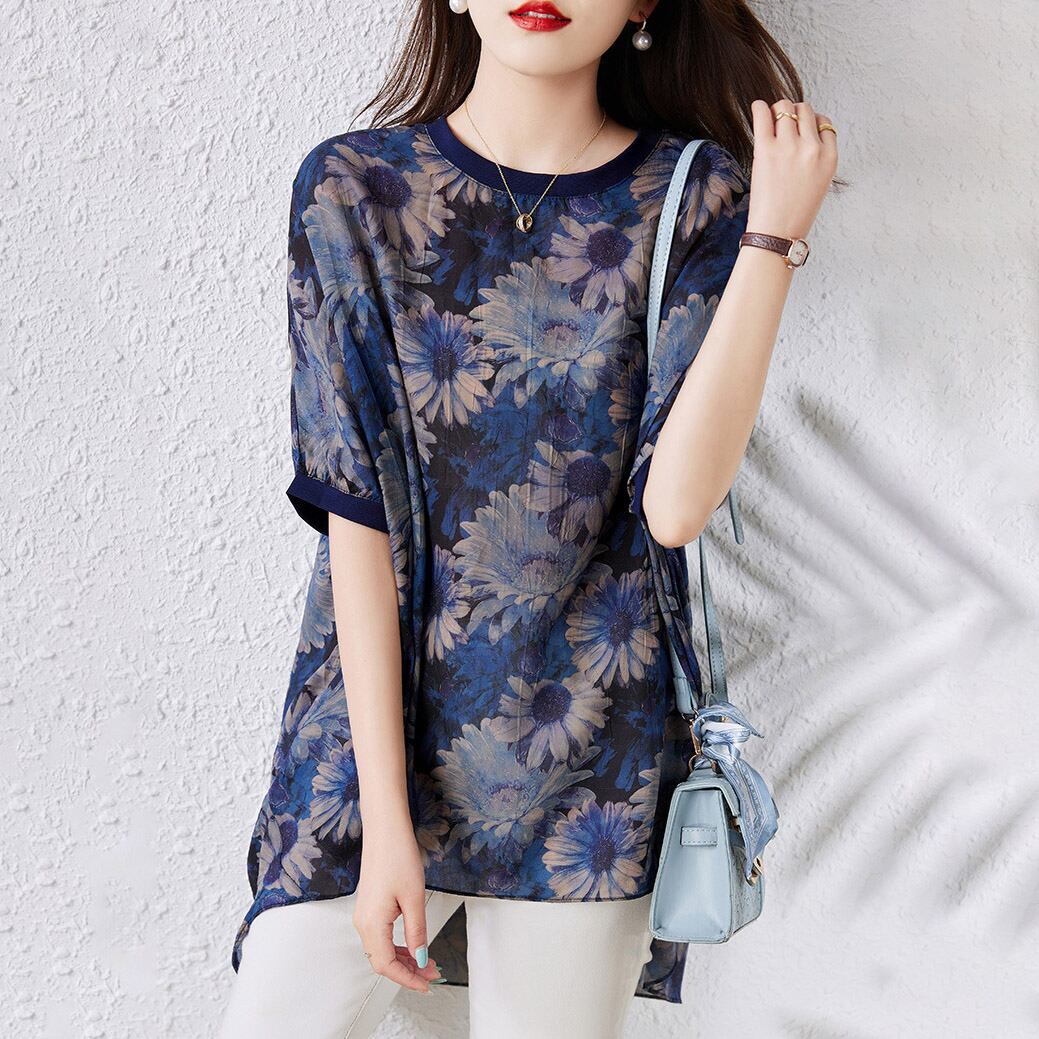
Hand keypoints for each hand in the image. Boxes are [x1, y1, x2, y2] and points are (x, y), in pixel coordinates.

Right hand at [352, 823, 441, 991]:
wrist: (385, 830)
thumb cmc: (398, 858)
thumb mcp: (414, 898)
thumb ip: (417, 932)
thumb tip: (421, 960)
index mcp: (371, 924)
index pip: (387, 966)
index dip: (407, 979)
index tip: (426, 986)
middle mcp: (363, 923)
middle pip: (382, 961)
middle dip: (408, 971)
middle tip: (433, 974)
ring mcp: (364, 914)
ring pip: (381, 949)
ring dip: (404, 959)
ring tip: (428, 961)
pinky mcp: (369, 906)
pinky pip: (380, 936)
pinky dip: (397, 945)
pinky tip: (413, 944)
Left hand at [746, 98, 838, 240]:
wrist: (776, 233)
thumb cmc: (795, 213)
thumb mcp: (820, 182)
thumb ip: (817, 156)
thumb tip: (803, 133)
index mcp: (829, 157)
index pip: (823, 122)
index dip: (811, 123)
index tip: (800, 131)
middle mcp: (812, 148)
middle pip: (805, 110)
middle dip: (794, 114)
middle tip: (783, 125)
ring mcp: (789, 147)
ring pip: (785, 107)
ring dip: (778, 110)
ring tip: (770, 121)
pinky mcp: (766, 150)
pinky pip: (763, 114)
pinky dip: (760, 107)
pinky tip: (758, 110)